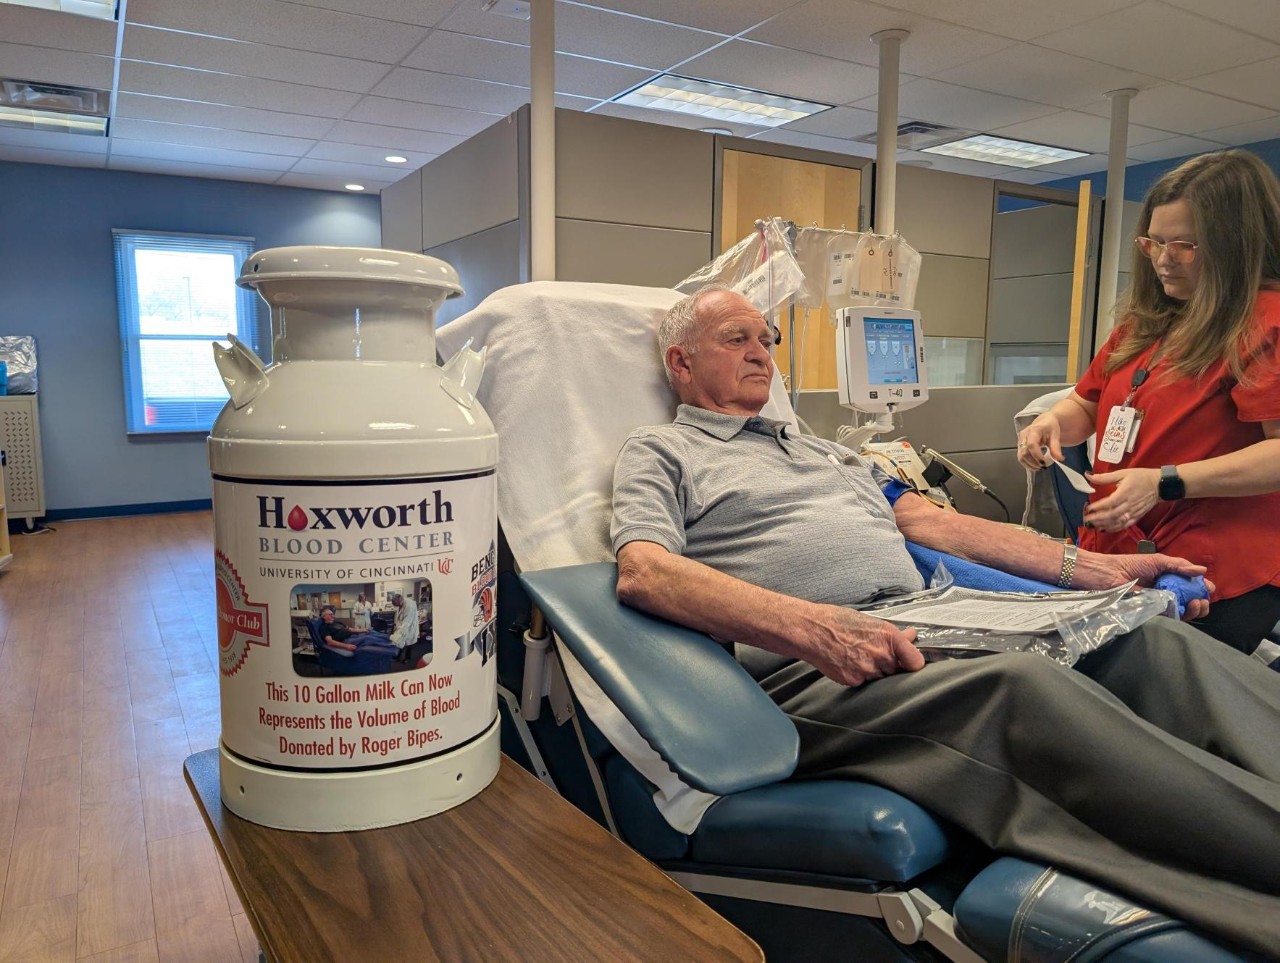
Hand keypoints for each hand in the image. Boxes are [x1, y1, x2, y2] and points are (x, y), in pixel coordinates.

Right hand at [806, 607, 924, 687]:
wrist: (811, 631)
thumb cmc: (838, 621)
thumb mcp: (870, 621)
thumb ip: (893, 633)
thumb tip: (911, 635)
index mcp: (889, 637)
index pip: (916, 661)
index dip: (914, 663)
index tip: (910, 663)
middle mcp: (881, 655)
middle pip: (897, 671)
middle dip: (890, 665)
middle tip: (875, 655)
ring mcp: (867, 670)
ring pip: (880, 678)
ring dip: (875, 671)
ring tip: (858, 656)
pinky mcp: (854, 680)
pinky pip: (864, 683)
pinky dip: (859, 675)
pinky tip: (848, 662)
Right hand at [1017, 417, 1059, 470]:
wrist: (1044, 421)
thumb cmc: (1050, 427)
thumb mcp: (1055, 434)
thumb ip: (1056, 447)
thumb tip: (1059, 459)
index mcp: (1033, 430)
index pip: (1031, 444)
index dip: (1037, 455)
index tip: (1044, 463)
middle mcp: (1024, 435)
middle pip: (1024, 452)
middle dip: (1033, 462)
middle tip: (1043, 466)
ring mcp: (1020, 441)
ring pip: (1020, 456)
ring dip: (1029, 464)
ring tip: (1039, 468)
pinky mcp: (1019, 446)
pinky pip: (1020, 457)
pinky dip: (1027, 464)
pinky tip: (1034, 466)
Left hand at [1083, 467, 1159, 531]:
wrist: (1160, 485)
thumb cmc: (1141, 477)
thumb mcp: (1123, 473)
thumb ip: (1105, 477)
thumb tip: (1089, 475)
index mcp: (1125, 492)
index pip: (1110, 502)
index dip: (1098, 507)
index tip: (1089, 508)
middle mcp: (1129, 504)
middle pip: (1112, 514)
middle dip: (1098, 518)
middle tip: (1087, 519)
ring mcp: (1134, 512)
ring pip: (1117, 521)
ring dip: (1104, 524)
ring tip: (1093, 524)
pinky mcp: (1137, 516)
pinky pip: (1125, 525)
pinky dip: (1114, 528)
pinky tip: (1105, 529)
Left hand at [1108, 554, 1213, 619]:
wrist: (1110, 574)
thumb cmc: (1131, 565)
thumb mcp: (1158, 561)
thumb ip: (1179, 565)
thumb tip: (1202, 570)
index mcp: (1171, 580)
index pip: (1191, 587)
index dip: (1202, 589)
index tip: (1209, 588)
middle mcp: (1168, 593)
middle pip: (1191, 603)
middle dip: (1202, 603)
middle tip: (1202, 599)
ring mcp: (1161, 604)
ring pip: (1183, 613)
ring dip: (1195, 610)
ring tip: (1196, 603)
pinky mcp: (1153, 613)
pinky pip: (1169, 617)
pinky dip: (1179, 614)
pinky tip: (1182, 608)